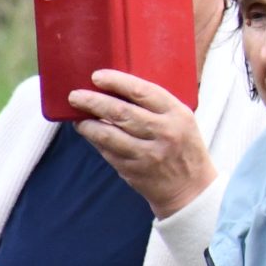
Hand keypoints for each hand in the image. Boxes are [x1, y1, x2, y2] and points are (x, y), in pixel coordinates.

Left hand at [69, 70, 213, 217]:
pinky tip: (90, 133)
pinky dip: (95, 141)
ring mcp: (147, 153)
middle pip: (121, 112)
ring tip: (77, 117)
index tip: (97, 77)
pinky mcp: (133, 170)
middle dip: (93, 101)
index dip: (116, 82)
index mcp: (177, 114)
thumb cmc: (184, 147)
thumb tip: (116, 90)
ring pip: (108, 134)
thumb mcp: (182, 120)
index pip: (142, 91)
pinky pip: (107, 151)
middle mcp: (164, 132)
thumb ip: (156, 106)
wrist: (191, 188)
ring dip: (88, 124)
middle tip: (75, 96)